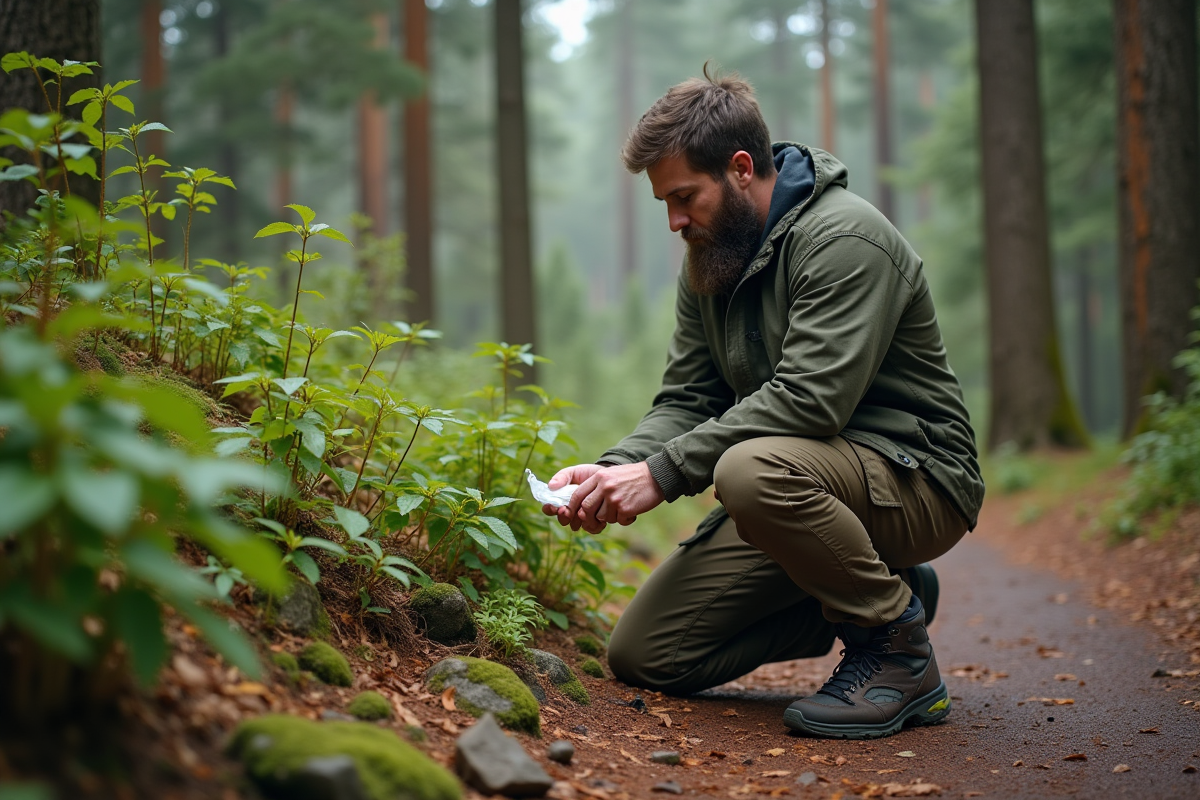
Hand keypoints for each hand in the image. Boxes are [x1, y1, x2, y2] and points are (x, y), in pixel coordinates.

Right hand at [541, 464, 605, 531]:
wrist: (609, 478)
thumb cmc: (588, 474)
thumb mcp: (574, 472)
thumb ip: (562, 477)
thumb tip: (550, 486)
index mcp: (562, 500)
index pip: (550, 508)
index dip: (550, 509)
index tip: (555, 507)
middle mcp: (570, 511)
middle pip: (562, 520)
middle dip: (563, 517)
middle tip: (568, 511)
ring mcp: (582, 517)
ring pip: (576, 526)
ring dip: (578, 521)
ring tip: (584, 512)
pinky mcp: (595, 521)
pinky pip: (592, 529)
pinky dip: (594, 524)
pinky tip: (598, 517)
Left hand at [548, 462, 664, 533]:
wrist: (656, 477)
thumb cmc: (633, 477)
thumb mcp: (612, 474)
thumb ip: (597, 486)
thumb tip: (582, 506)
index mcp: (599, 477)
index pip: (578, 494)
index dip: (573, 507)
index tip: (574, 514)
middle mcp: (605, 487)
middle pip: (586, 509)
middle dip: (589, 517)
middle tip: (597, 519)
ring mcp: (614, 498)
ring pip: (602, 517)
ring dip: (611, 517)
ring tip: (622, 509)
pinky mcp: (625, 508)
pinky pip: (618, 521)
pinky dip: (624, 519)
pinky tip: (632, 510)